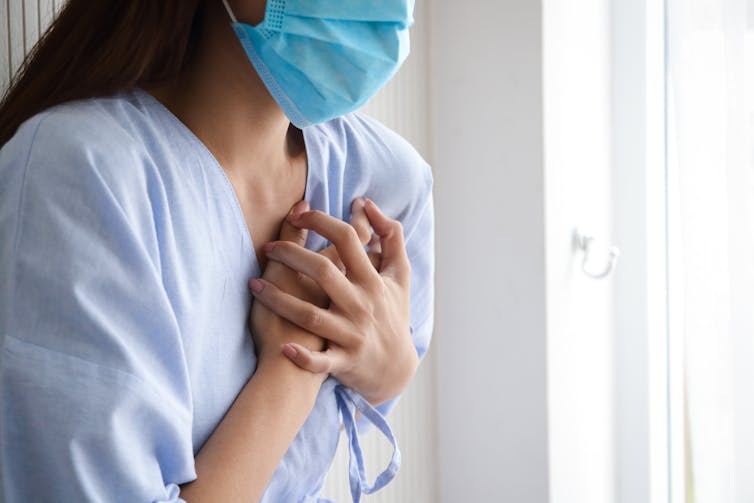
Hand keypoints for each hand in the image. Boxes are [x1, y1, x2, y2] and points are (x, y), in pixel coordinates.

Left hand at [249, 198, 417, 405]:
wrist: (396, 368)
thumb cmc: (393, 313)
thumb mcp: (400, 275)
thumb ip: (391, 237)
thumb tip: (368, 204)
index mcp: (373, 280)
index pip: (348, 240)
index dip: (322, 221)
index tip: (299, 213)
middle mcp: (362, 304)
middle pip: (323, 271)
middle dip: (292, 255)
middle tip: (268, 247)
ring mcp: (352, 334)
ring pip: (311, 315)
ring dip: (279, 300)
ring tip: (254, 285)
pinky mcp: (344, 361)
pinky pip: (321, 361)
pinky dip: (303, 357)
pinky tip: (283, 347)